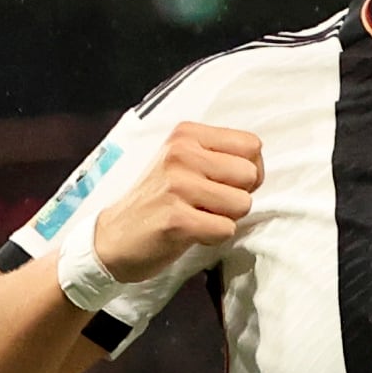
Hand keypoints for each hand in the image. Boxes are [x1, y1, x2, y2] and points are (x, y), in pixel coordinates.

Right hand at [88, 121, 263, 282]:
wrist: (113, 237)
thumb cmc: (159, 201)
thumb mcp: (183, 163)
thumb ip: (220, 157)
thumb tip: (258, 168)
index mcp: (186, 135)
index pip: (251, 145)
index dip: (248, 170)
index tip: (223, 183)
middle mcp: (180, 153)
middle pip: (251, 174)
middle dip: (237, 196)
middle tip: (207, 204)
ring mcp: (177, 185)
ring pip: (242, 204)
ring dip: (225, 218)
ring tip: (197, 216)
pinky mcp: (176, 219)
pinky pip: (226, 229)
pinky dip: (214, 237)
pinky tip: (189, 232)